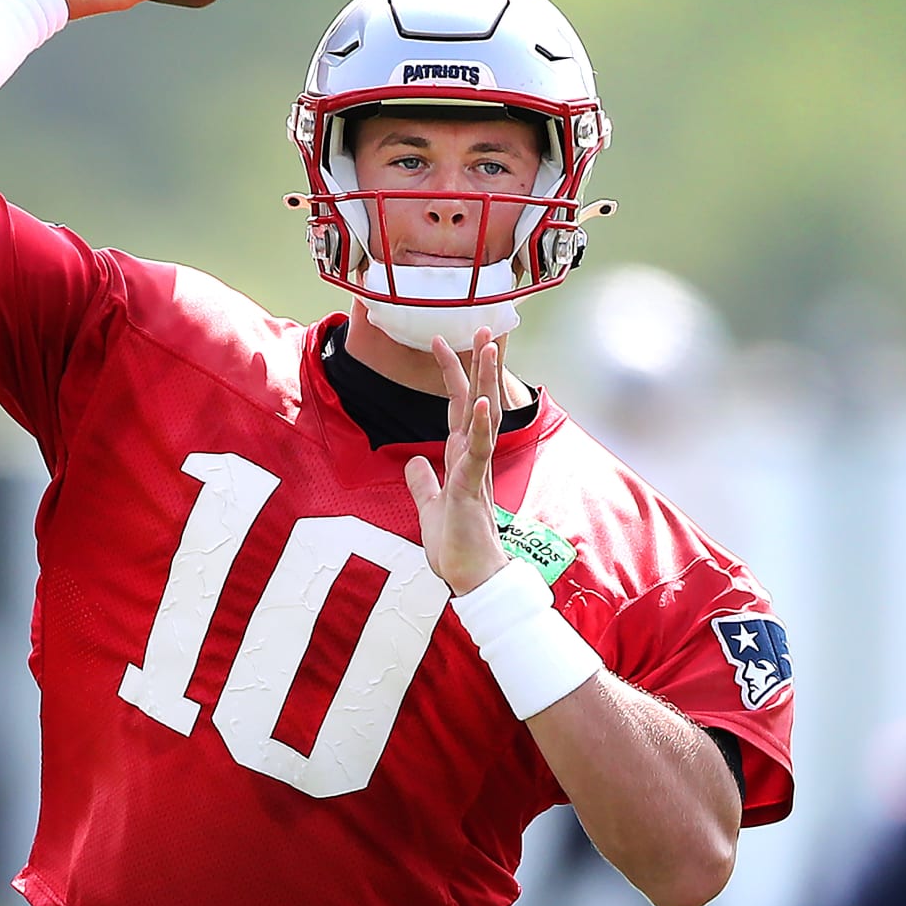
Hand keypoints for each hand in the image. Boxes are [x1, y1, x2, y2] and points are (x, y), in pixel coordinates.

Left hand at [404, 327, 508, 595]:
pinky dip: (482, 425)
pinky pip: (479, 451)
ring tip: (489, 346)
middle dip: (478, 363)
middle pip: (476, 400)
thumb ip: (423, 482)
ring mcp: (475, 469)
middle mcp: (472, 457)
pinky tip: (485, 402)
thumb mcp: (430, 507)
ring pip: (482, 415)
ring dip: (485, 379)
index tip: (442, 341)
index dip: (452, 374)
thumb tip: (415, 462)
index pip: (459, 407)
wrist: (472, 579)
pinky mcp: (472, 487)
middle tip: (484, 327)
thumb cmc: (456, 547)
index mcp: (461, 458)